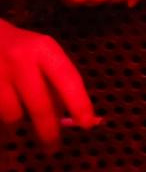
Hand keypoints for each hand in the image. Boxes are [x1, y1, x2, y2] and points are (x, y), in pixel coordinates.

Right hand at [0, 18, 95, 149]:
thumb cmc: (23, 49)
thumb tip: (70, 117)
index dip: (79, 103)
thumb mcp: (44, 55)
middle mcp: (21, 60)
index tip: (87, 124)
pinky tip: (9, 114)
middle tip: (53, 146)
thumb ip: (57, 82)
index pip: (68, 79)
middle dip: (48, 130)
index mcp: (44, 49)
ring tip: (22, 119)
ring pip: (14, 115)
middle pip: (39, 104)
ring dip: (21, 123)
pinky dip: (6, 120)